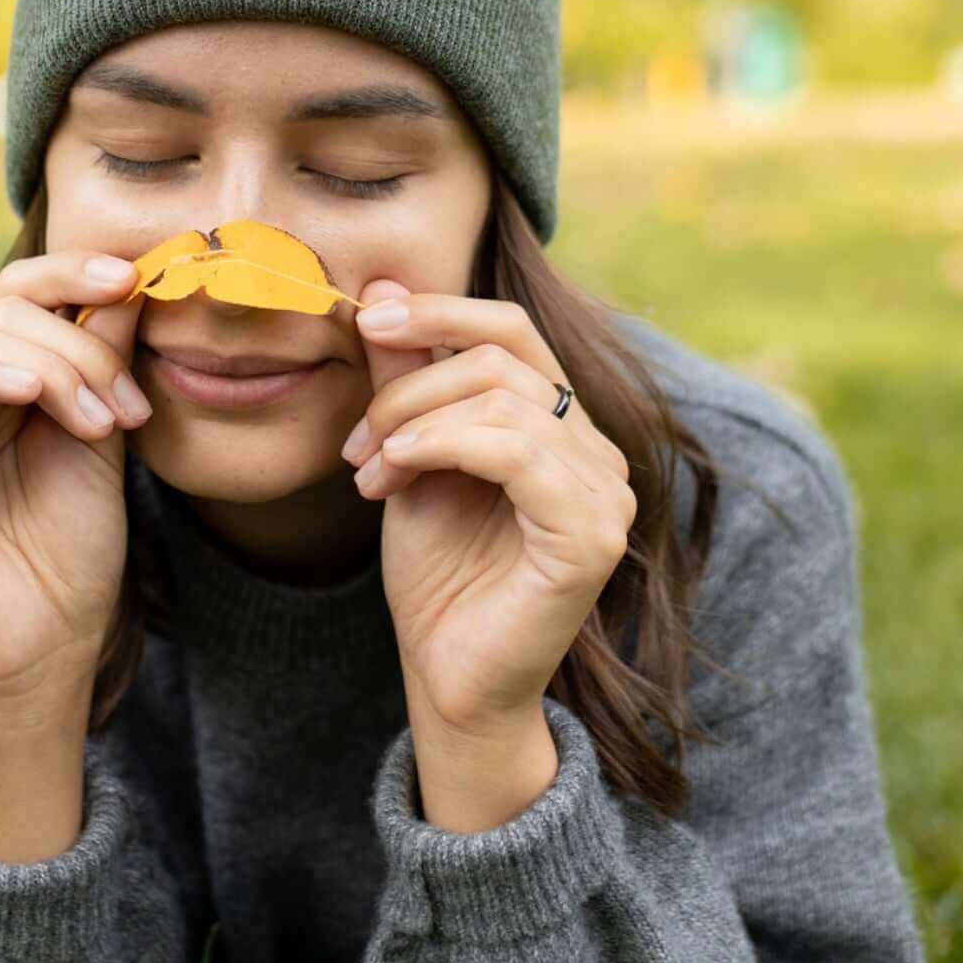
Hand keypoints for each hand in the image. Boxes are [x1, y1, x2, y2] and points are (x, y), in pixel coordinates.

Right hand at [0, 249, 153, 705]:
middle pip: (9, 310)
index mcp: (9, 378)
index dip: (75, 273)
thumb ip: (106, 356)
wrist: (48, 641)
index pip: (29, 293)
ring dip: (51, 368)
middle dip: (81, 345)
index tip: (132, 277)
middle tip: (124, 408)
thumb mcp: (104, 432)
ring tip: (97, 425)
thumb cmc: (76, 546)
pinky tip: (25, 393)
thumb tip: (131, 275)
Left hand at [348, 280, 636, 736]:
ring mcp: (605, 494)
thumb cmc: (438, 575)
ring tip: (370, 471)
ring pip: (503, 400)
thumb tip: (383, 285)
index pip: (514, 331)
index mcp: (564, 427)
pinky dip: (446, 445)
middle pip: (500, 360)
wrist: (448, 676)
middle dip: (409, 386)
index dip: (440, 311)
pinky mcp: (591, 536)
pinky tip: (400, 468)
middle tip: (358, 441)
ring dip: (414, 423)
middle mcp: (598, 452)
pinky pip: (518, 452)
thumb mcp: (410, 455)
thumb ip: (407, 380)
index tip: (368, 317)